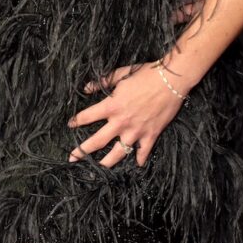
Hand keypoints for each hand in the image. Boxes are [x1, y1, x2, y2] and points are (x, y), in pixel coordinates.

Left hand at [68, 64, 184, 167]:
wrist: (171, 81)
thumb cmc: (146, 74)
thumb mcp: (121, 74)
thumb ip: (102, 82)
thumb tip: (86, 88)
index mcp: (111, 106)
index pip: (87, 117)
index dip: (77, 121)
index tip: (71, 124)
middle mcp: (121, 122)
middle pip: (97, 141)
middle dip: (82, 151)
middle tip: (72, 158)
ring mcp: (136, 131)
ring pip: (118, 153)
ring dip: (107, 162)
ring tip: (99, 168)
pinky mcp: (151, 135)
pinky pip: (143, 151)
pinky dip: (139, 159)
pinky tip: (136, 164)